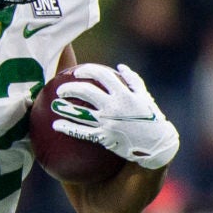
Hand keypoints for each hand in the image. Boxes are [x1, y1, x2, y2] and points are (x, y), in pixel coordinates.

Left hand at [49, 62, 180, 169]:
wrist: (158, 145)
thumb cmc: (152, 119)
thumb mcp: (146, 97)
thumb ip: (133, 81)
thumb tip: (120, 67)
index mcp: (124, 93)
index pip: (101, 75)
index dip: (87, 71)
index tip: (77, 71)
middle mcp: (115, 106)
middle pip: (87, 92)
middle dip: (71, 88)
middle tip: (61, 89)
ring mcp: (109, 122)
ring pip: (82, 112)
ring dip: (65, 108)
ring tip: (54, 105)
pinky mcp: (105, 137)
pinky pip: (83, 132)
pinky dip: (68, 128)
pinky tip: (57, 126)